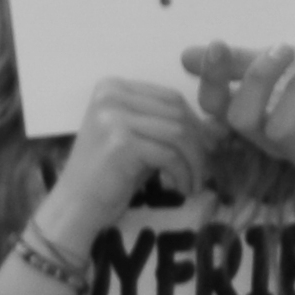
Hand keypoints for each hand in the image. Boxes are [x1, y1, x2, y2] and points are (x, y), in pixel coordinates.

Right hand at [42, 76, 220, 234]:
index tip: (205, 151)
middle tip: (204, 170)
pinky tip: (182, 189)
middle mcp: (110, 95)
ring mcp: (113, 116)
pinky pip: (171, 155)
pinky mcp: (121, 142)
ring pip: (179, 132)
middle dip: (199, 144)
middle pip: (177, 112)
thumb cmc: (111, 175)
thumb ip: (169, 127)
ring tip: (195, 182)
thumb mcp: (142, 141)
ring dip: (195, 162)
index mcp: (112, 87)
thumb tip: (218, 128)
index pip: (171, 98)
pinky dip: (184, 174)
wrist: (76, 206)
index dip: (196, 125)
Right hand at [182, 42, 294, 173]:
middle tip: (285, 49)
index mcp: (257, 115)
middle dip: (257, 79)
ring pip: (280, 131)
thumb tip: (186, 55)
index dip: (211, 79)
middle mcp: (274, 140)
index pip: (216, 107)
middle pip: (243, 120)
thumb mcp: (287, 65)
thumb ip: (242, 61)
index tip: (218, 43)